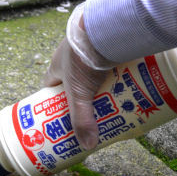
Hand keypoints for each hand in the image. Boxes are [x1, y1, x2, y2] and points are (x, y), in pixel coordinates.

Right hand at [42, 3, 114, 150]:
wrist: (105, 30)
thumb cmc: (82, 59)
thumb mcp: (79, 94)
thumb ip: (82, 120)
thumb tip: (88, 146)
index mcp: (57, 66)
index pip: (50, 86)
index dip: (54, 101)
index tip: (61, 114)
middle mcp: (72, 56)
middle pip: (75, 82)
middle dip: (83, 97)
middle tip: (92, 112)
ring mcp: (91, 49)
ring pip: (95, 72)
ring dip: (101, 86)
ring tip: (112, 102)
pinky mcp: (109, 44)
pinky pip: (112, 61)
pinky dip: (117, 72)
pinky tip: (126, 84)